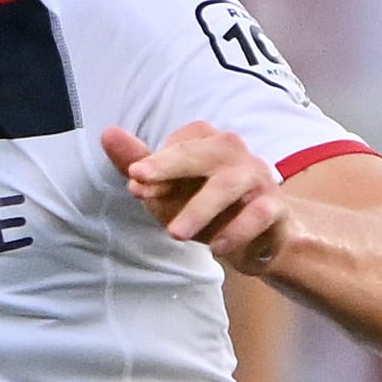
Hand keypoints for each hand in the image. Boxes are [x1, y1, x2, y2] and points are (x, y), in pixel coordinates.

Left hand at [102, 122, 299, 273]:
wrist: (258, 239)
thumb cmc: (209, 209)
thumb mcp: (169, 192)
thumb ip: (141, 166)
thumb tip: (107, 134)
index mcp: (209, 142)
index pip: (181, 145)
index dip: (156, 162)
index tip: (134, 181)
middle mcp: (234, 154)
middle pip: (205, 152)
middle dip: (169, 166)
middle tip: (138, 182)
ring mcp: (257, 178)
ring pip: (229, 184)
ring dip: (200, 209)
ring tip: (174, 234)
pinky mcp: (274, 207)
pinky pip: (259, 213)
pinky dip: (237, 230)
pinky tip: (216, 246)